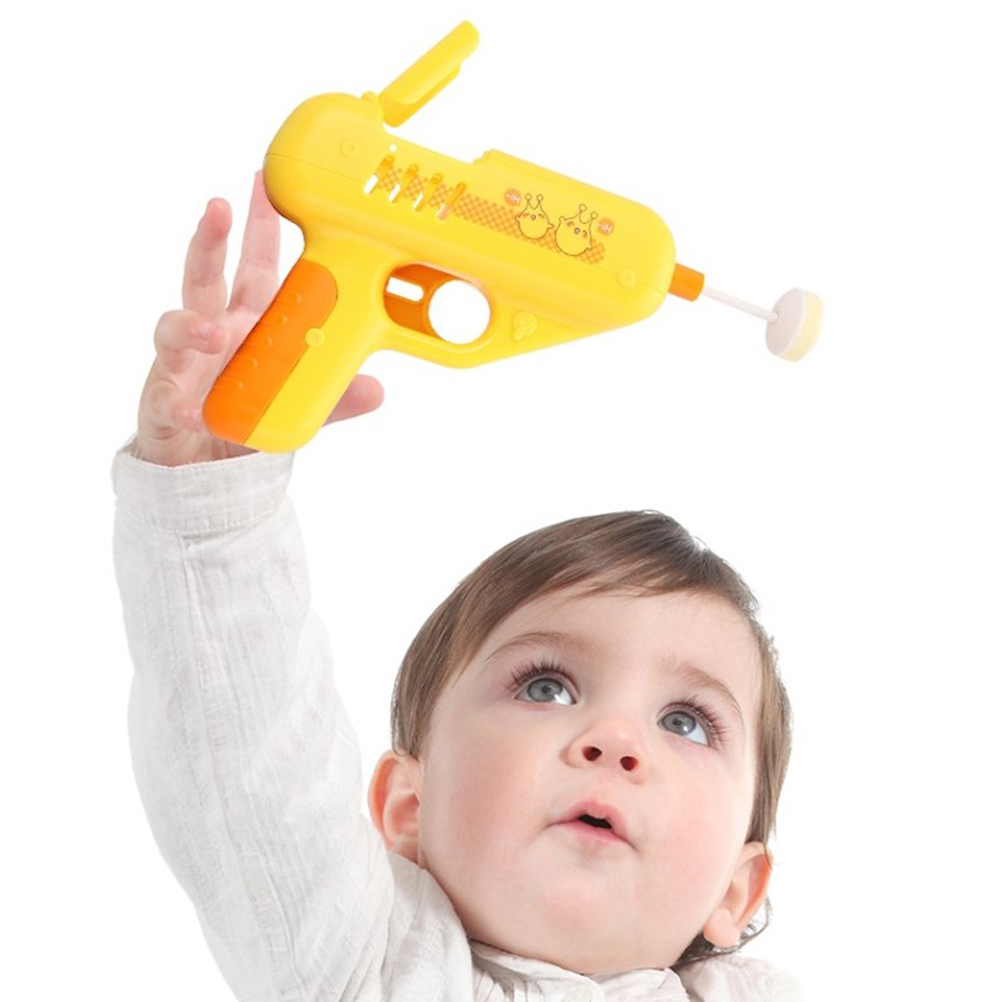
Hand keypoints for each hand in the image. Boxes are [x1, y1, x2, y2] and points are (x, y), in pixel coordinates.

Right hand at [136, 171, 383, 465]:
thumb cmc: (247, 415)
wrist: (207, 465)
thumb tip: (377, 389)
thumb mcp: (297, 402)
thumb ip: (335, 398)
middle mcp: (214, 331)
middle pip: (207, 274)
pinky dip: (179, 403)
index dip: (260, 228)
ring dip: (193, 326)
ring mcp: (182, 361)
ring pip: (177, 327)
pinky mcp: (164, 400)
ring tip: (214, 335)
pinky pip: (168, 397)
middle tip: (220, 208)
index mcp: (249, 323)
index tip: (265, 189)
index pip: (256, 268)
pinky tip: (191, 411)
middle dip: (211, 239)